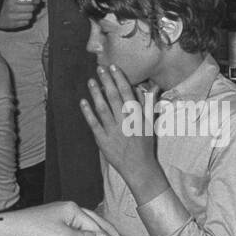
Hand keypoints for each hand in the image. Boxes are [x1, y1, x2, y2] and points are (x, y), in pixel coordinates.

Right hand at [0, 0, 41, 30]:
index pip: (29, 0)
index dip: (36, 0)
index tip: (38, 0)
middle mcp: (11, 9)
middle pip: (31, 8)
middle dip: (34, 6)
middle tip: (34, 6)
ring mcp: (12, 18)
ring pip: (30, 16)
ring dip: (31, 13)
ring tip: (28, 12)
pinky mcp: (12, 25)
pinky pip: (26, 23)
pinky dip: (27, 20)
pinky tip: (23, 17)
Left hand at [0, 201, 120, 235]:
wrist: (13, 230)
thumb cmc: (34, 230)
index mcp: (73, 209)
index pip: (96, 224)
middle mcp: (67, 209)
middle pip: (92, 220)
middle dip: (105, 230)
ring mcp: (58, 215)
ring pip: (82, 223)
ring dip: (94, 232)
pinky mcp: (51, 222)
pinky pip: (73, 227)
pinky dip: (82, 233)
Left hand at [80, 65, 164, 197]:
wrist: (139, 167)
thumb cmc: (145, 144)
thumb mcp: (150, 123)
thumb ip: (148, 105)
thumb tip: (153, 88)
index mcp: (137, 116)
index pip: (127, 93)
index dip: (119, 79)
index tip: (113, 67)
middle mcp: (124, 121)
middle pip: (113, 97)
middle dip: (106, 81)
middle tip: (100, 68)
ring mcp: (113, 131)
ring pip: (102, 108)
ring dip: (96, 93)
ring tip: (91, 81)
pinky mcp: (103, 140)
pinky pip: (94, 124)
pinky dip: (88, 113)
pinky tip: (83, 102)